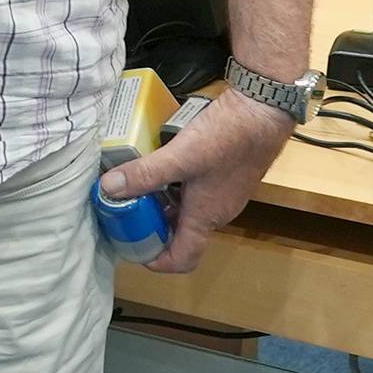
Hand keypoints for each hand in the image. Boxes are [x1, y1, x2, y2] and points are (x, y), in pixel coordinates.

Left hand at [99, 87, 293, 272]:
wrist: (264, 111)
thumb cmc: (229, 138)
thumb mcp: (180, 156)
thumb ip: (144, 173)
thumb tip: (108, 189)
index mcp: (206, 217)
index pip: (183, 259)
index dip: (156, 261)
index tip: (132, 247)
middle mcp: (216, 211)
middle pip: (179, 233)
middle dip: (150, 225)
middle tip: (123, 208)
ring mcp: (222, 192)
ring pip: (185, 209)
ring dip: (160, 202)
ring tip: (134, 185)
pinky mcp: (223, 173)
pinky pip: (193, 191)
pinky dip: (173, 185)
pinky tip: (159, 164)